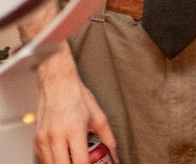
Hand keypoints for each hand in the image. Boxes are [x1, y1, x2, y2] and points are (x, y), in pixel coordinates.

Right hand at [33, 44, 116, 163]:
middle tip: (84, 161)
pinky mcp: (36, 140)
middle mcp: (56, 136)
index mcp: (74, 129)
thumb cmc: (77, 97)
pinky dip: (54, 162)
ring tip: (75, 158)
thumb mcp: (98, 116)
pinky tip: (64, 156)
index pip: (80, 162)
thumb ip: (107, 137)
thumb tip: (115, 153)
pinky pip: (43, 160)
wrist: (57, 84)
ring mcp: (43, 139)